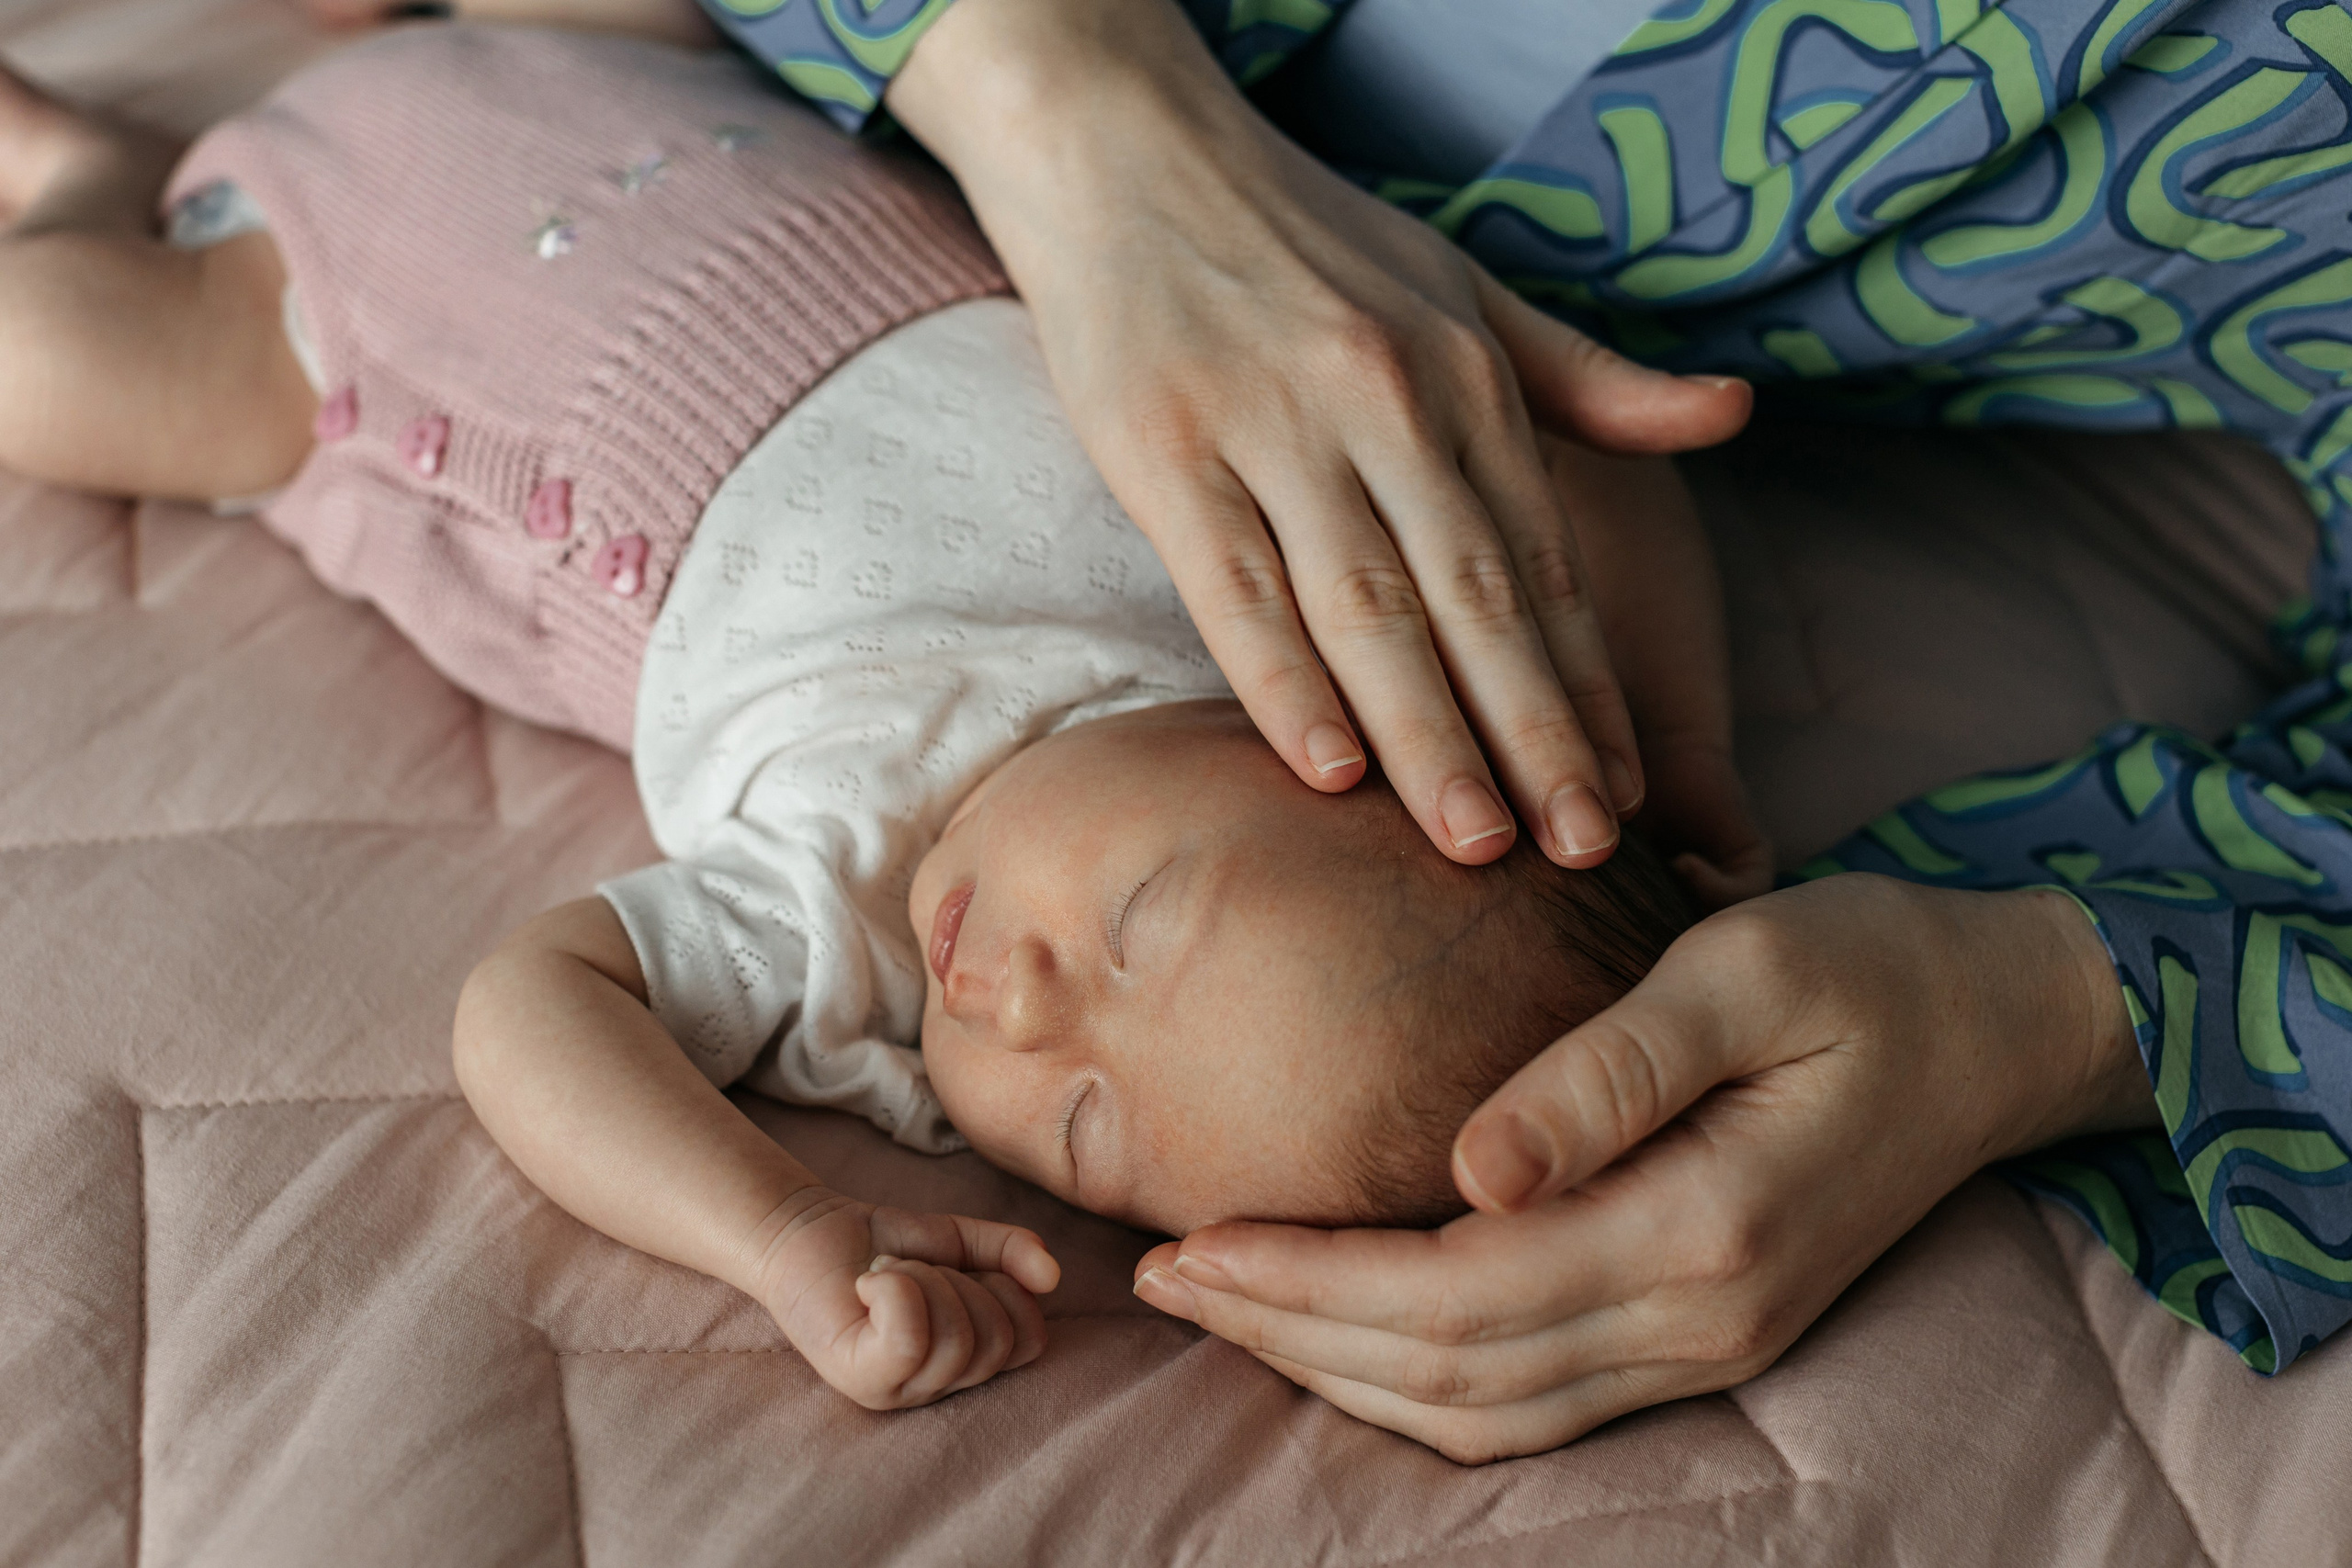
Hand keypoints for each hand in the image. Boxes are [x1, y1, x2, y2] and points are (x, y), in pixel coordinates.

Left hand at [752, 1187, 1060, 1410]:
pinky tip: (870, 1281)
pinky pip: (910, 1340)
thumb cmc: (884, 1243)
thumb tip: (1052, 1275)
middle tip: (910, 1268)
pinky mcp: (859, 1379)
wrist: (809, 1228)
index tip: (955, 1267)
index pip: (1029, 1341)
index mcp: (965, 1362)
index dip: (1005, 1287)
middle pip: (995, 1341)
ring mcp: (896, 1391)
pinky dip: (896, 1291)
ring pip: (956, 1339)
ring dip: (921, 1280)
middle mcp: (933, 1388)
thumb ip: (1012, 1252)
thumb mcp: (963, 1241)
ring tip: (886, 1274)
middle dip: (959, 1281)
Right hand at [891, 0, 1750, 869]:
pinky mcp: (1166, 450)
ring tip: (1475, 844)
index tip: (1628, 791)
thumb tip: (1730, 415)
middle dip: (1535, 734)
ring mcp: (1273, 427)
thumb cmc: (1303, 236)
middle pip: (1472, 599)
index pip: (1542, 561)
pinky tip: (1325, 770)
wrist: (1128, 149)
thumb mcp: (1462, 286)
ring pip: (1366, 609)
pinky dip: (1281, 681)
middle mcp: (1383, 402)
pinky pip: (1235, 586)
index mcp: (1461, 377)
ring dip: (1427, 736)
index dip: (1587, 684)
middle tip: (1583, 850)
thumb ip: (1582, 377)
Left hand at [1132, 876, 2152, 1461]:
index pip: (1457, 1292)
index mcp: (1701, 1229)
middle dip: (1292, 1334)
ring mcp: (1709, 1343)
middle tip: (1165, 1275)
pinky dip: (1422, 1381)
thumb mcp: (1743, 973)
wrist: (2005, 1025)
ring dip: (1342, 1370)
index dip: (1309, 1280)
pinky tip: (1346, 1329)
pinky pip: (1536, 1399)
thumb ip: (1607, 1072)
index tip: (1189, 1237)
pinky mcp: (1705, 1331)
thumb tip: (1470, 1170)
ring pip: (1487, 1409)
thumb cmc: (1870, 969)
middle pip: (1453, 1374)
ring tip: (1226, 1305)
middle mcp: (1701, 1319)